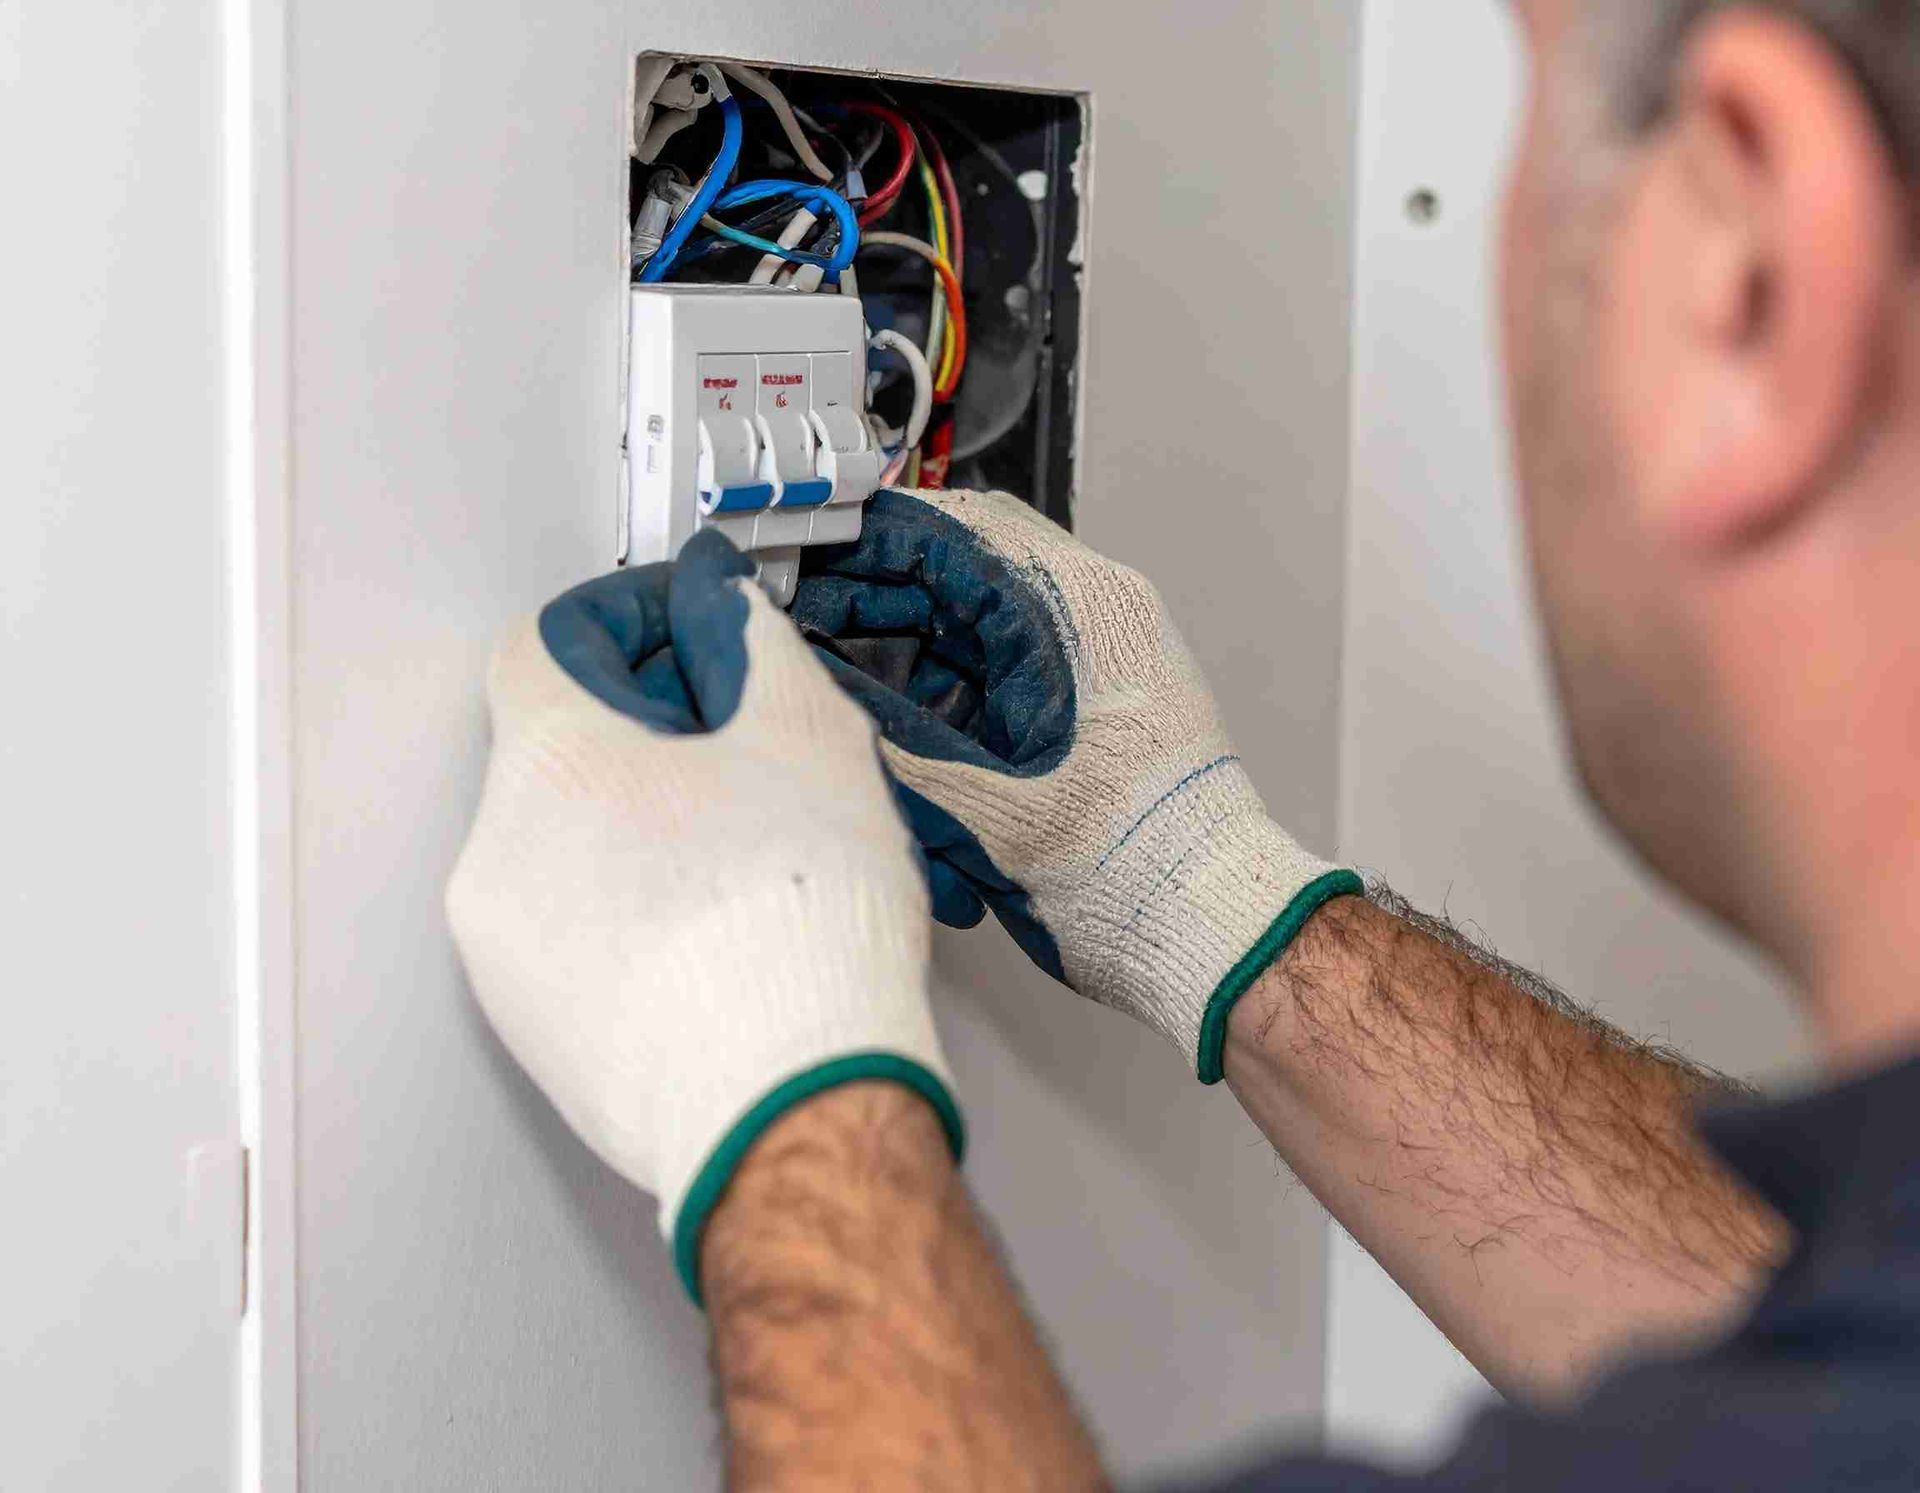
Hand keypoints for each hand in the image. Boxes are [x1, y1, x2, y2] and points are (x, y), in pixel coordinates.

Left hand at [446, 529, 961, 1303]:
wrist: (787, 1106)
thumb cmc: (792, 929)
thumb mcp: (807, 736)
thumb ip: (752, 643)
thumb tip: (723, 608)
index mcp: (548, 763)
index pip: (544, 643)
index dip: (627, 623)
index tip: (691, 640)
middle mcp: (497, 855)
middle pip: (560, 752)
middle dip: (652, 738)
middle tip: (750, 759)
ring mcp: (506, 956)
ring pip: (568, 853)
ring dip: (647, 833)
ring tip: (754, 861)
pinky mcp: (535, 1035)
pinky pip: (576, 941)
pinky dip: (638, 920)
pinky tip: (729, 940)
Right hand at [792, 488, 1359, 1080]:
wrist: (1220, 935)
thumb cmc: (1151, 873)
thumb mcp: (996, 814)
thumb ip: (896, 756)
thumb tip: (823, 710)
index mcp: (1091, 613)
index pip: (961, 531)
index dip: (870, 541)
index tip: (808, 556)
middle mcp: (1099, 623)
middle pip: (963, 573)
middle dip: (874, 599)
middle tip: (801, 617)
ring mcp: (1096, 668)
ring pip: (974, 630)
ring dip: (903, 657)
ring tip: (838, 688)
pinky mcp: (1089, 714)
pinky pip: (996, 682)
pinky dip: (941, 705)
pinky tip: (899, 745)